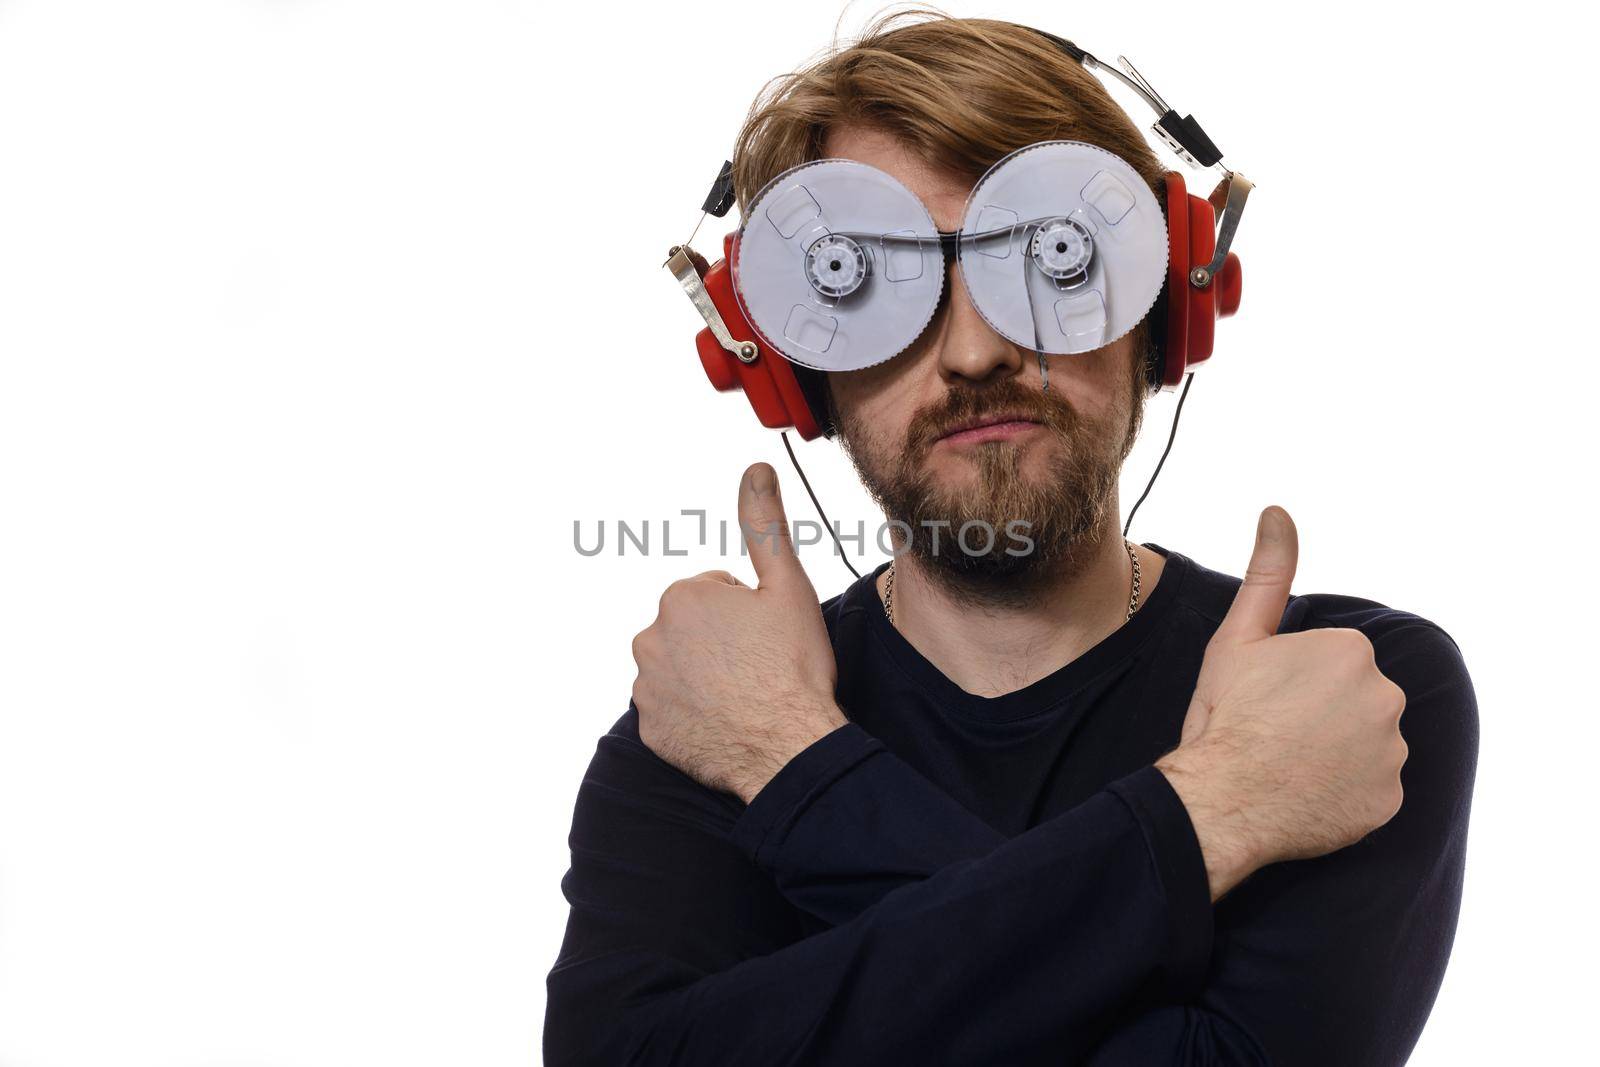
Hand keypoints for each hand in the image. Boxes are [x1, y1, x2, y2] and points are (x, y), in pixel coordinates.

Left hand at [631, 462, 846, 801]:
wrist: (787, 747)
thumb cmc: (793, 667)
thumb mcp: (787, 586)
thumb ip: (764, 525)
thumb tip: (756, 470)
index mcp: (681, 597)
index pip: (715, 594)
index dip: (748, 614)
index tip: (767, 639)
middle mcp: (650, 637)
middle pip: (692, 630)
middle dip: (720, 642)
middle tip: (758, 667)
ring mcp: (645, 686)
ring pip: (679, 668)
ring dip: (704, 677)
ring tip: (744, 696)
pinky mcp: (649, 727)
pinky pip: (669, 710)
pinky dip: (692, 713)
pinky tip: (723, 721)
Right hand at [1156, 507, 1407, 899]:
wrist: (1220, 798)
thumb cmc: (1224, 715)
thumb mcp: (1238, 637)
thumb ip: (1268, 573)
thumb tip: (1277, 511)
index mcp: (1352, 650)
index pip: (1330, 664)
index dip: (1292, 683)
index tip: (1264, 702)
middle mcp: (1386, 695)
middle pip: (1354, 702)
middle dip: (1321, 717)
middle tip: (1273, 736)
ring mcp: (1392, 752)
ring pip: (1366, 746)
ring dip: (1335, 756)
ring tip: (1287, 769)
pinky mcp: (1389, 800)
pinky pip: (1371, 791)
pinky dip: (1345, 795)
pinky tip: (1305, 796)